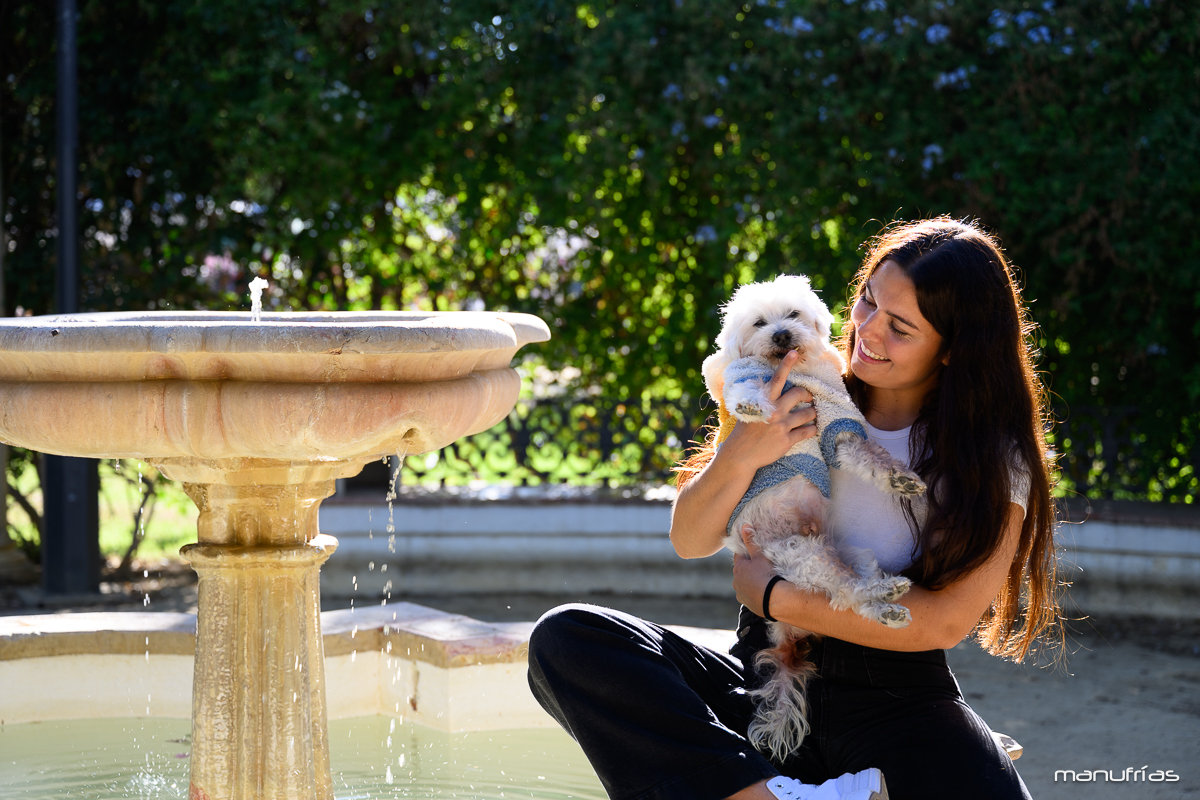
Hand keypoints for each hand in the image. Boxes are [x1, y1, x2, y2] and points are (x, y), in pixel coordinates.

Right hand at [720, 351, 816, 470]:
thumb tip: (765, 385)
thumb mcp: (748, 410)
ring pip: (809, 413)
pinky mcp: (787, 440)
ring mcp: (782, 426)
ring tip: (810, 415)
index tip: (793, 352)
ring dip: (812, 413)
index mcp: (764, 401)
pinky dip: (812, 429)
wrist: (741, 454)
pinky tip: (810, 429)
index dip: (786, 364)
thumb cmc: (745, 430)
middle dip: (808, 395)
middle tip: (809, 398)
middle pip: (800, 394)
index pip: (777, 378)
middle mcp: (775, 411)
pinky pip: (808, 431)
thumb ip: (760, 398)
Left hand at [732, 524, 779, 614]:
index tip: (752, 551)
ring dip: (751, 581)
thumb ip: (751, 541)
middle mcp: (736, 581)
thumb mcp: (760, 556)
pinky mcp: (747, 604)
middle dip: (748, 568)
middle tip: (761, 566)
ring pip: (745, 584)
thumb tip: (744, 526)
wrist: (774, 599)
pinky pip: (750, 595)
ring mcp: (741, 594)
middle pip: (741, 571)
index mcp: (738, 568)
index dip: (746, 552)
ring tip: (763, 580)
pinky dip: (755, 593)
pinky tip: (763, 592)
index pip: (739, 556)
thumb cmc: (766, 575)